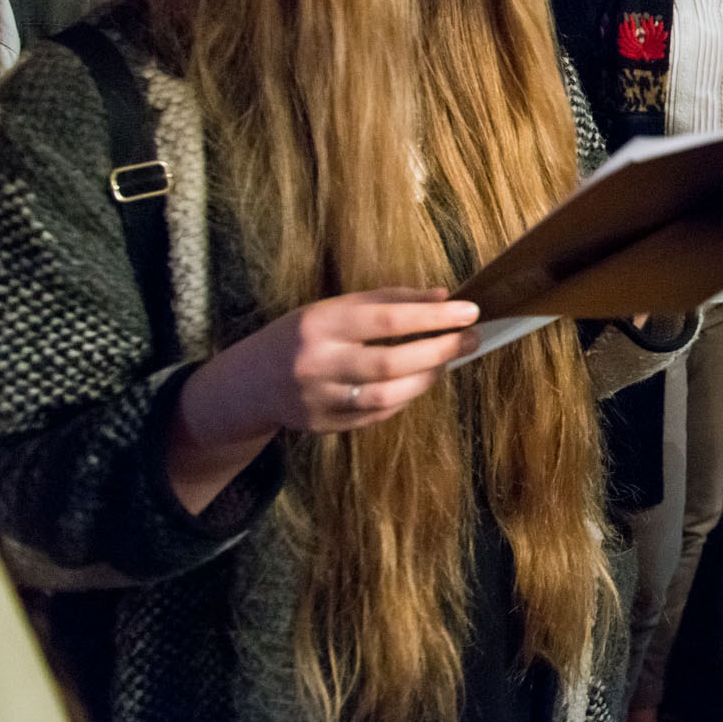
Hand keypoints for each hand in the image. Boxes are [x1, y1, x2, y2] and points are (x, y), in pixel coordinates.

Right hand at [201, 287, 479, 440]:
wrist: (250, 382)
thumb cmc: (304, 334)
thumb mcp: (335, 307)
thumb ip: (388, 299)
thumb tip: (442, 295)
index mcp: (320, 324)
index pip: (387, 319)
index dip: (433, 316)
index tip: (469, 310)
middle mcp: (318, 363)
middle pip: (392, 362)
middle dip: (441, 350)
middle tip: (472, 339)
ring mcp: (320, 400)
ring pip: (389, 395)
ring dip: (428, 378)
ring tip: (447, 361)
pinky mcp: (325, 426)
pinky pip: (378, 414)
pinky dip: (405, 397)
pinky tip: (418, 381)